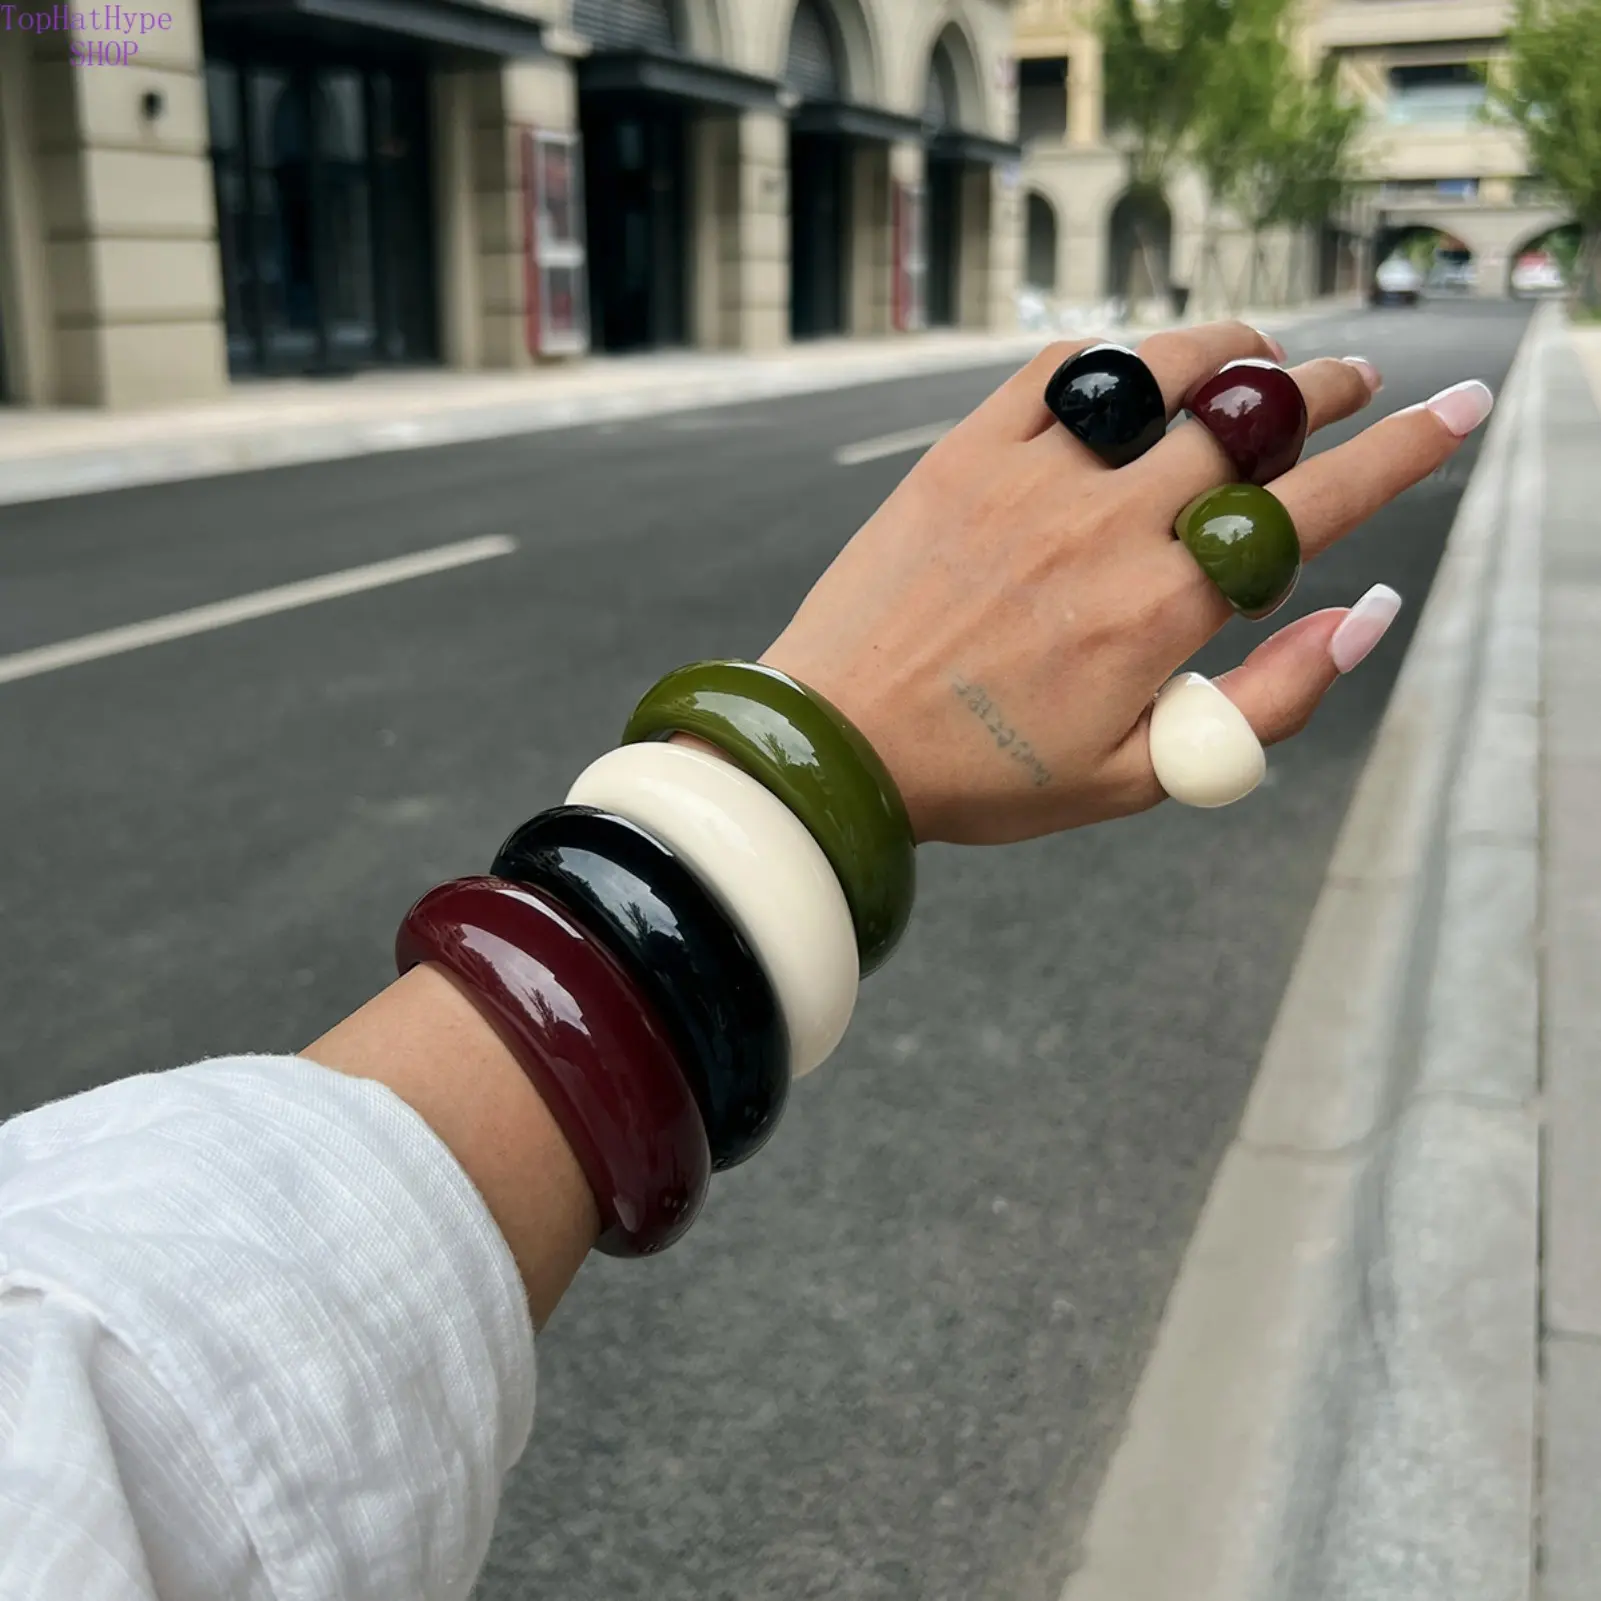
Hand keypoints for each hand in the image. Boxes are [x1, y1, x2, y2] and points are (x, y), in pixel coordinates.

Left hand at [761, 321, 1490, 844]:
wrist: (835, 745)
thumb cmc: (988, 775)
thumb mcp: (1144, 774)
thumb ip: (1271, 699)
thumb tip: (1369, 613)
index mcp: (1163, 609)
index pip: (1317, 506)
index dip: (1406, 453)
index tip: (1457, 412)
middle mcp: (1108, 526)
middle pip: (1253, 422)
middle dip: (1326, 393)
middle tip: (1352, 386)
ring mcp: (1031, 477)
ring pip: (1167, 371)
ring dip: (1235, 353)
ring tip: (1263, 361)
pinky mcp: (962, 452)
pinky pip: (1062, 369)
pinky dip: (1118, 359)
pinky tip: (1137, 376)